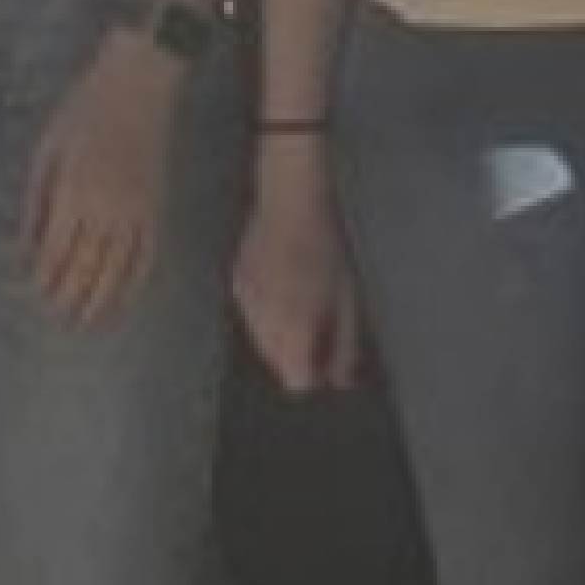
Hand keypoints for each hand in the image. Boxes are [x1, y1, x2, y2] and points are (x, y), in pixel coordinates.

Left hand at [22, 31, 182, 328]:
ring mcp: (137, 213)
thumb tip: (24, 252)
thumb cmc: (83, 110)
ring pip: (119, 272)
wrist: (140, 83)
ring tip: (87, 325)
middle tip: (58, 321)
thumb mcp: (46, 151)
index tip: (34, 299)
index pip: (56, 254)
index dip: (45, 282)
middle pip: (87, 271)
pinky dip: (136, 284)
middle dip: (70, 300)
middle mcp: (107, 211)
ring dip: (101, 303)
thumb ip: (35, 205)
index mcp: (74, 194)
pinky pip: (148, 257)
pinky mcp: (157, 209)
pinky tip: (124, 300)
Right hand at [230, 136, 356, 390]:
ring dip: (281, 335)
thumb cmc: (328, 249)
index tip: (328, 363)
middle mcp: (263, 325)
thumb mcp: (348, 299)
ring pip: (261, 340)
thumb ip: (345, 345)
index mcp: (294, 330)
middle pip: (277, 364)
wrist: (291, 202)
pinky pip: (251, 315)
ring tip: (302, 302)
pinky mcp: (235, 285)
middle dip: (298, 356)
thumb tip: (342, 381)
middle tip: (320, 329)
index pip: (296, 381)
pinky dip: (266, 312)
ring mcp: (244, 305)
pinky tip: (283, 285)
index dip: (314, 376)